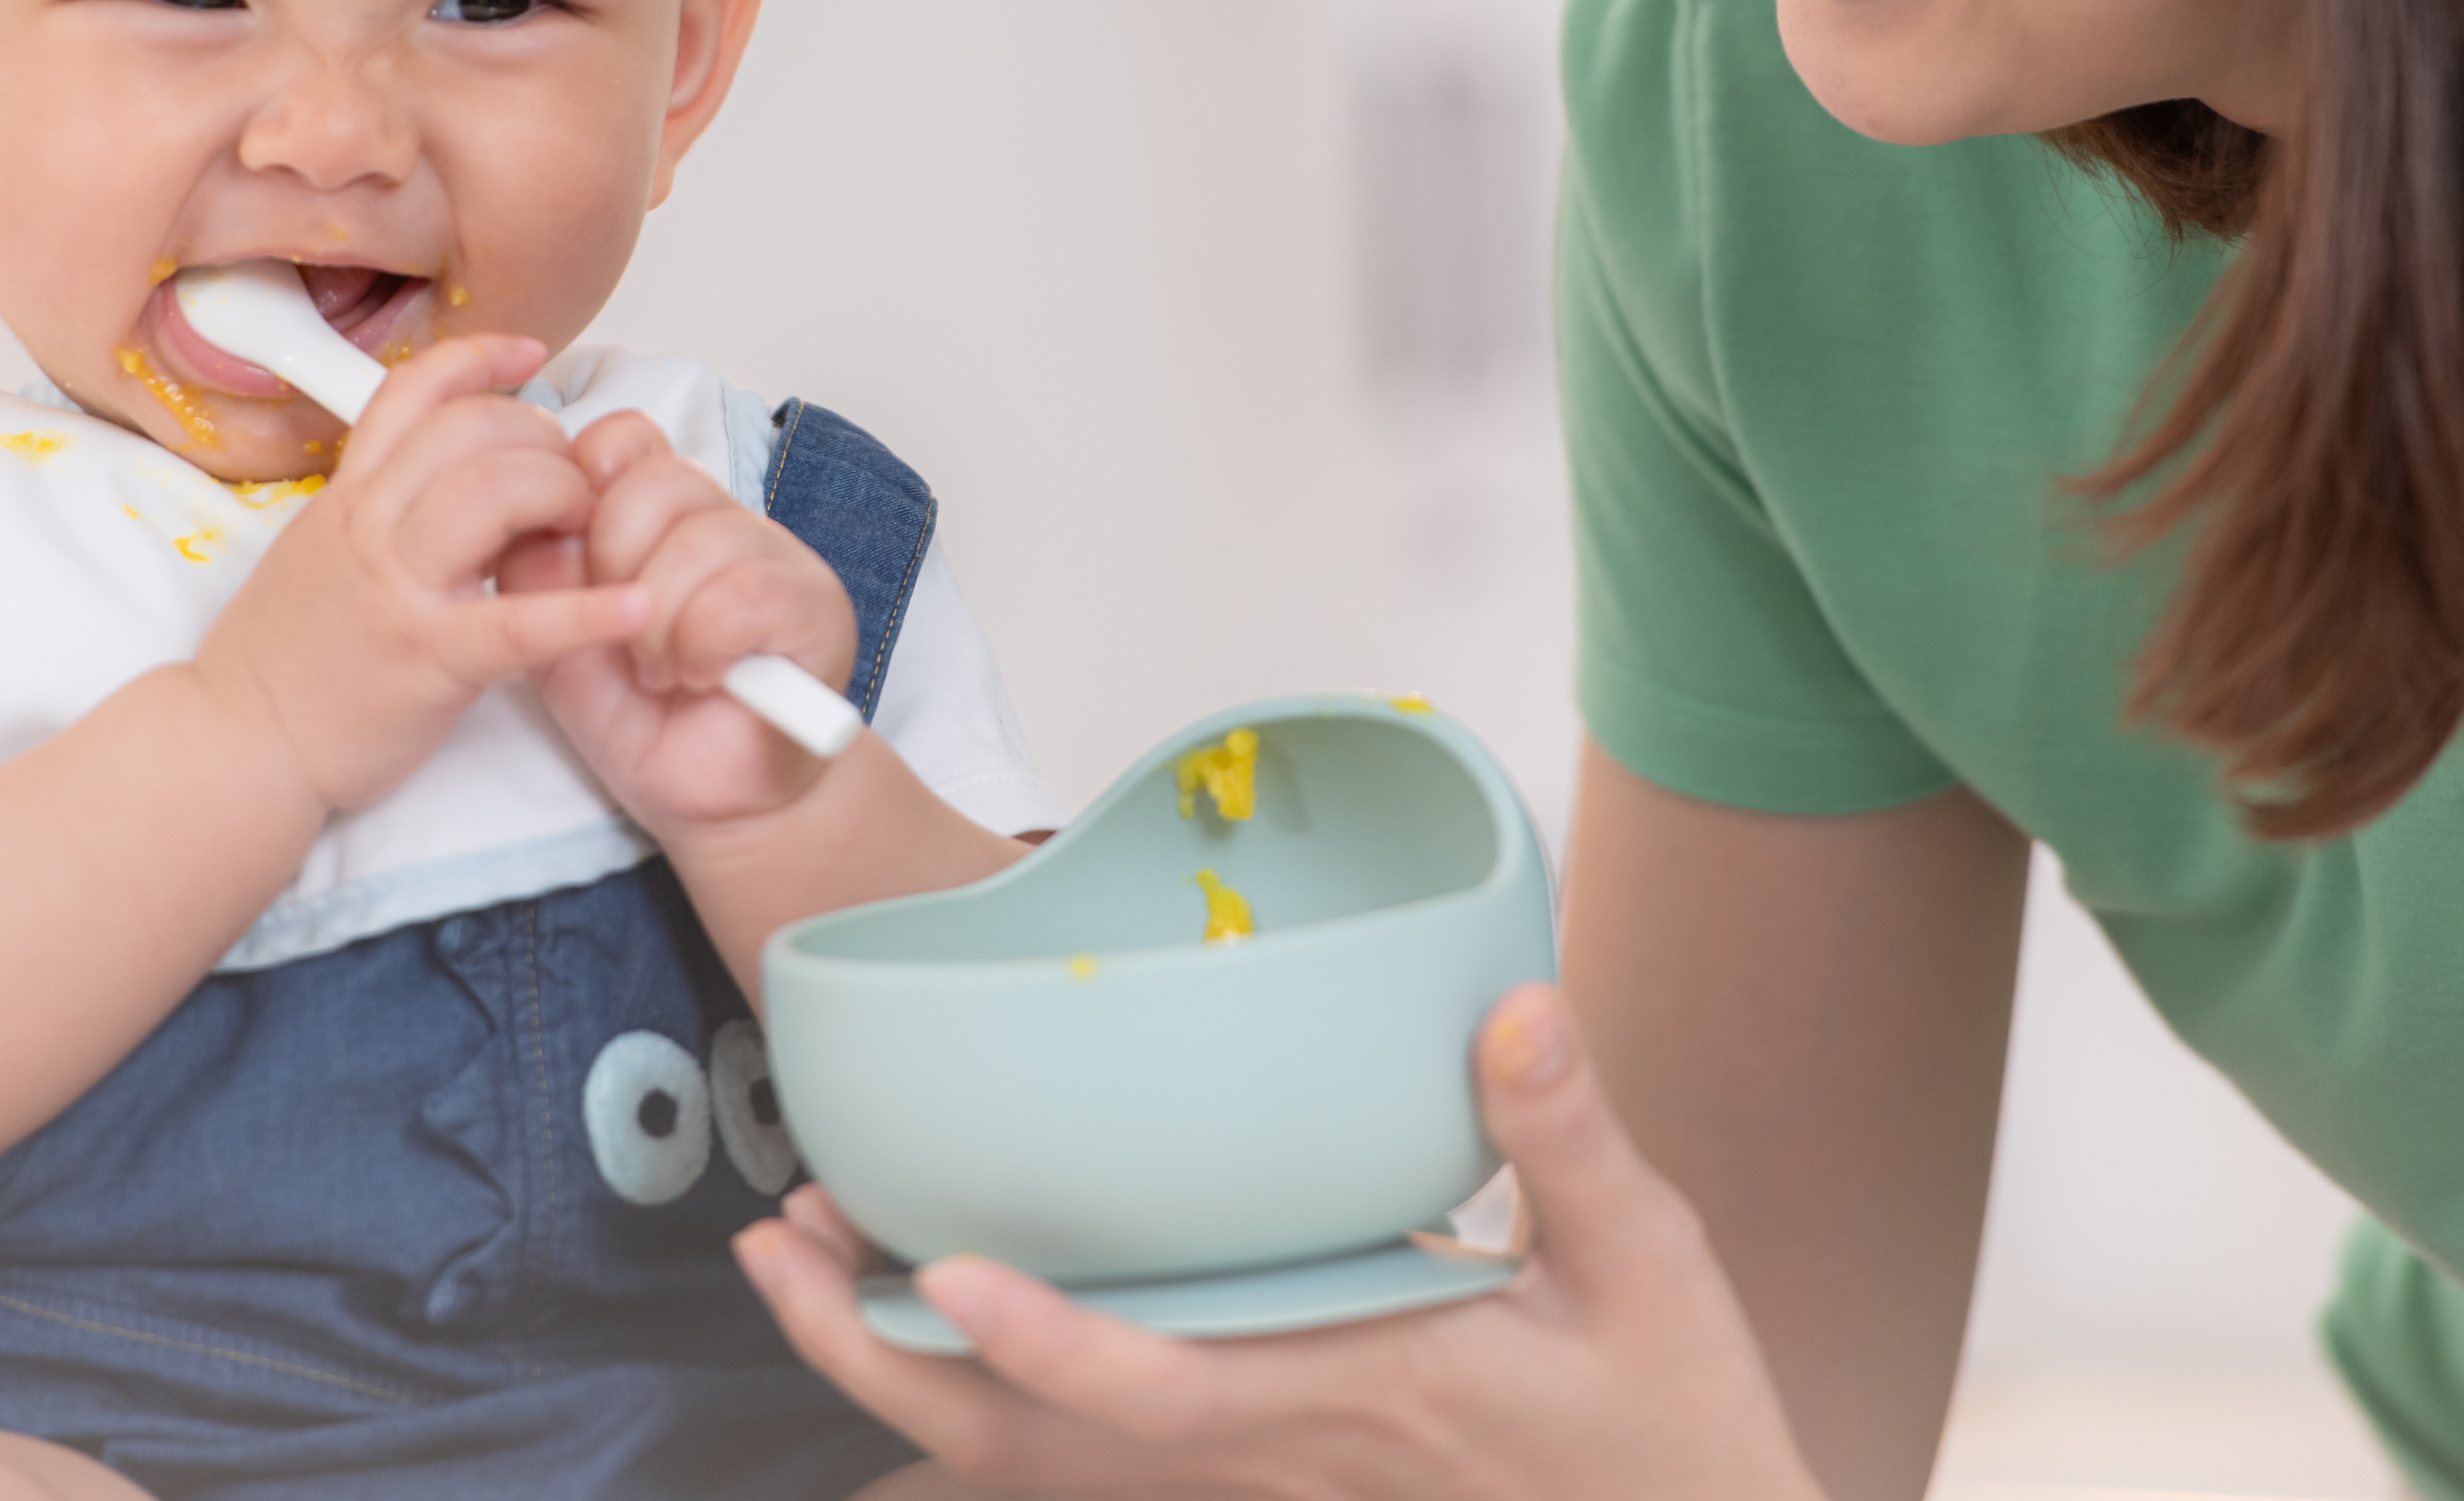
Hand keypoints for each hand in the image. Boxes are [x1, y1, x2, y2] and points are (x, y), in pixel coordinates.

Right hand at [186, 334, 649, 823]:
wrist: (235, 743)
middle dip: (543, 439)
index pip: (413, 393)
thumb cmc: (284, 658)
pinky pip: (518, 622)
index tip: (532, 356)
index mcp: (347, 497)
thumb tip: (451, 477)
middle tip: (573, 483)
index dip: (479, 359)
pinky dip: (588, 611)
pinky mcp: (427, 659)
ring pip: (492, 490)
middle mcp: (369, 525)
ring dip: (564, 492)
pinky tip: (639, 605)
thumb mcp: (316, 553)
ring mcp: (396, 588)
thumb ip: (379, 509)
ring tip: (591, 527)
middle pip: (471, 430)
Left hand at [525, 408, 861, 831]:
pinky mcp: (814, 606)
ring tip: (663, 671)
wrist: (704, 796)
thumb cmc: (637, 714)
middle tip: (626, 641)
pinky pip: (744, 594)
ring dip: (663, 624)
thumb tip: (531, 516)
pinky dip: (706, 645)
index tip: (579, 569)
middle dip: (618, 570)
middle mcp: (721, 516)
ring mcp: (776, 554)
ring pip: (701, 538)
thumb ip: (540, 570)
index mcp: (659, 511)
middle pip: (655, 483)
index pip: (622, 439)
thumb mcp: (561, 636)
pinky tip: (704, 677)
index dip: (585, 491)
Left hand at [734, 987, 1829, 1499]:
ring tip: (811, 1262)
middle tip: (786, 1246)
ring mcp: (1259, 1475)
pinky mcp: (1266, 1469)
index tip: (949, 1262)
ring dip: (907, 1371)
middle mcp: (1277, 1447)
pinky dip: (982, 1393)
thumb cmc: (1677, 1420)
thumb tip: (1508, 1009)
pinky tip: (932, 1314)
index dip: (1047, 1338)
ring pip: (1037, 1461)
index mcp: (1357, 1386)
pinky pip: (1086, 1454)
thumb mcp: (1650, 1269)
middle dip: (888, 1359)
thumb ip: (1569, 1139)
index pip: (1164, 1385)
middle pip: (1036, 1446)